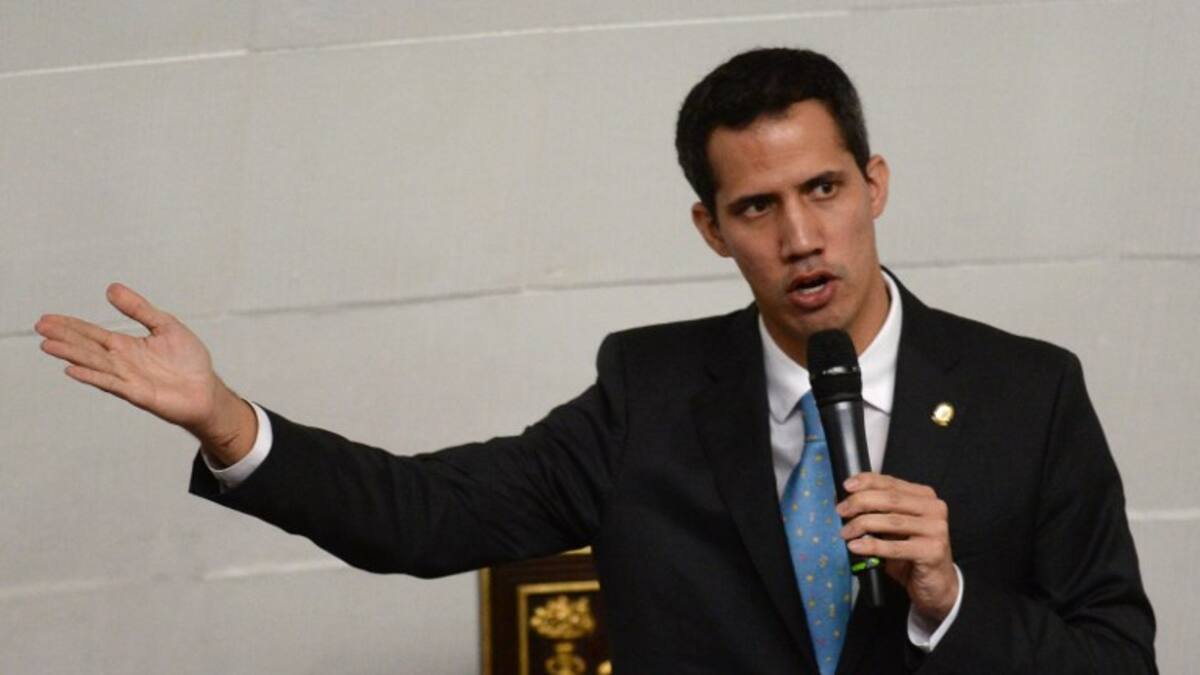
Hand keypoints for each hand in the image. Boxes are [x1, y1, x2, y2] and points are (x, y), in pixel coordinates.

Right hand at [35, 283, 254, 464]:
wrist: (207, 391)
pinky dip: (93, 376)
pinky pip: (112, 383)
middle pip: (88, 347)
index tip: (47, 319)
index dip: (71, 326)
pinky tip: (73, 369)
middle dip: (64, 337)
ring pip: (95, 364)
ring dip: (72, 355)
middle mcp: (122, 362)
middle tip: (40, 327)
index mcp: (127, 346)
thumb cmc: (188, 361)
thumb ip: (139, 309)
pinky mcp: (138, 394)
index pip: (93, 333)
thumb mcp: (166, 325)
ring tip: (47, 345)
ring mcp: (128, 378)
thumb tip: (111, 288)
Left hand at [836, 472, 957, 621]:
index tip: (846, 486)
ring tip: (845, 532)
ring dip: (862, 525)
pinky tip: (856, 546)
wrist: (936, 584)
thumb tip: (845, 502)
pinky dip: (872, 546)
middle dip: (860, 502)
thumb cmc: (911, 552)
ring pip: (891, 522)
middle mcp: (934, 509)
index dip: (867, 482)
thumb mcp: (894, 528)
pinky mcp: (932, 551)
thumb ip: (878, 512)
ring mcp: (936, 530)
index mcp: (925, 497)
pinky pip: (895, 547)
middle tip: (841, 511)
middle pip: (890, 499)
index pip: (892, 483)